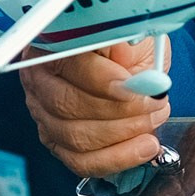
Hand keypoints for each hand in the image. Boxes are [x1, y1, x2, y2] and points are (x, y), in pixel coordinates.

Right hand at [19, 38, 171, 176]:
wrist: (133, 69)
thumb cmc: (129, 48)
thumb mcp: (132, 34)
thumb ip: (126, 40)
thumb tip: (123, 50)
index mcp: (52, 46)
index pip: (69, 65)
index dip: (103, 79)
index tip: (137, 85)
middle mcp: (40, 81)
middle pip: (67, 105)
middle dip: (119, 109)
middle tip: (155, 102)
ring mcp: (44, 115)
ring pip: (75, 137)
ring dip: (123, 132)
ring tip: (154, 118)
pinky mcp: (57, 143)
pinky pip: (81, 161)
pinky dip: (117, 158)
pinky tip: (143, 147)